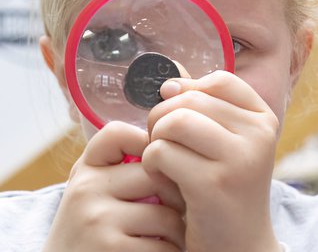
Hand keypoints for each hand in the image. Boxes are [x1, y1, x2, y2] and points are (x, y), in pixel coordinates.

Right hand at [43, 122, 184, 251]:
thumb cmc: (89, 229)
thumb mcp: (91, 190)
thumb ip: (117, 166)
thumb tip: (167, 149)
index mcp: (85, 170)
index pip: (117, 133)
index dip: (145, 143)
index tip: (153, 167)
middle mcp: (87, 189)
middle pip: (157, 176)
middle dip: (174, 197)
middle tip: (172, 210)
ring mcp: (98, 221)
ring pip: (168, 215)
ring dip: (176, 231)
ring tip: (164, 236)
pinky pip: (165, 247)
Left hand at [143, 71, 281, 251]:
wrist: (238, 241)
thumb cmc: (223, 183)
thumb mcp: (222, 140)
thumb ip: (201, 106)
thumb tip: (168, 83)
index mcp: (262, 118)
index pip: (220, 80)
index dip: (189, 89)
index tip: (175, 107)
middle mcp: (258, 134)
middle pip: (189, 100)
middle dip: (162, 116)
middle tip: (159, 138)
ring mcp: (239, 158)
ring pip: (173, 122)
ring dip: (155, 138)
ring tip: (160, 157)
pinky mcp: (213, 184)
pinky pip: (161, 152)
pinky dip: (151, 163)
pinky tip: (163, 178)